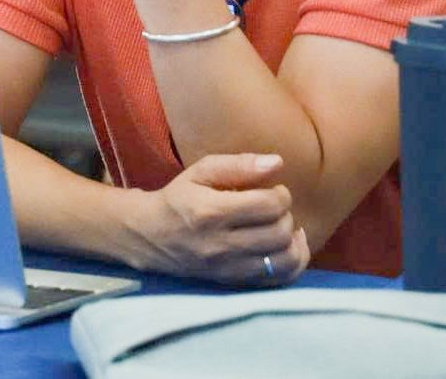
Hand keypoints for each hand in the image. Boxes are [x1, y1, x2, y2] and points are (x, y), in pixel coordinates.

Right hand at [130, 153, 310, 283]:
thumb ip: (238, 165)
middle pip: (279, 232)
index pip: (267, 205)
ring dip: (293, 240)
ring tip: (284, 226)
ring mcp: (230, 268)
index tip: (274, 189)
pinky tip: (286, 247)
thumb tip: (278, 162)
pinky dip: (293, 263)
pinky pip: (280, 279)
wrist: (151, 236)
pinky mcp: (236, 283)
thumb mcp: (199, 172)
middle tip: (275, 207)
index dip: (280, 195)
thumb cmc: (178, 199)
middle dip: (286, 215)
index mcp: (211, 211)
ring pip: (285, 259)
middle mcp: (222, 244)